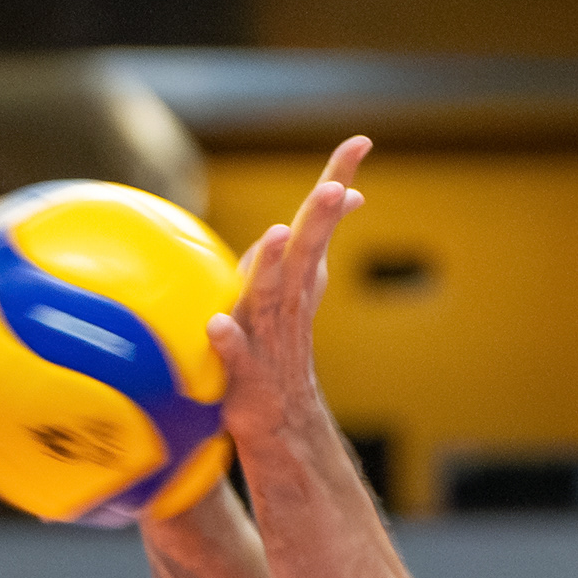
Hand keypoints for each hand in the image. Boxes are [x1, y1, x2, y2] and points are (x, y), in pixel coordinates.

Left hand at [206, 136, 367, 455]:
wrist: (283, 436)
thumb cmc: (275, 364)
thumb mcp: (286, 305)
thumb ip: (292, 260)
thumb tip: (307, 217)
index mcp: (297, 286)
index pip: (318, 227)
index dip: (337, 182)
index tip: (361, 140)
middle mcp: (288, 309)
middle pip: (306, 255)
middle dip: (320, 218)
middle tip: (334, 187)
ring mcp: (270, 346)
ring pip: (272, 301)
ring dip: (272, 268)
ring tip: (276, 235)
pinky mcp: (248, 384)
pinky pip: (236, 361)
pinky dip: (228, 342)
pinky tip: (216, 326)